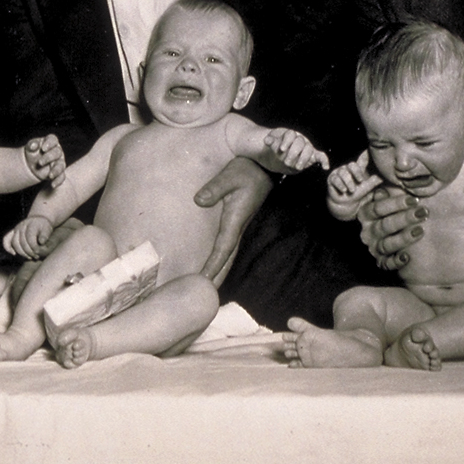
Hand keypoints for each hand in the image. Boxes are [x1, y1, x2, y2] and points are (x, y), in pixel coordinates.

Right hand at [4, 216, 54, 260]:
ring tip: (29, 257)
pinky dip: (8, 247)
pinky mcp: (12, 232)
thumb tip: (41, 242)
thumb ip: (45, 235)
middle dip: (29, 252)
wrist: (39, 220)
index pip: (30, 238)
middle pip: (22, 242)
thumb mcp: (48, 229)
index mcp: (32, 224)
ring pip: (14, 242)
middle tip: (36, 257)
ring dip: (21, 252)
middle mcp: (22, 226)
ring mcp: (16, 229)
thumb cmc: (44, 227)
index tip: (38, 253)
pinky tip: (14, 253)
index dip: (34, 247)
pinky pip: (6, 239)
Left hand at [24, 134, 65, 187]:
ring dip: (56, 171)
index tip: (43, 149)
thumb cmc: (32, 152)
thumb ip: (32, 145)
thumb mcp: (30, 148)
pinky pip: (61, 177)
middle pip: (57, 153)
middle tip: (39, 163)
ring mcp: (60, 162)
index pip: (53, 140)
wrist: (30, 164)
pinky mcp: (59, 173)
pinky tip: (53, 185)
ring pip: (61, 166)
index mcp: (51, 142)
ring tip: (50, 176)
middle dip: (49, 157)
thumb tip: (33, 145)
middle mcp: (57, 151)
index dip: (49, 144)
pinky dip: (58, 181)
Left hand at [194, 157, 272, 284]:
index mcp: (235, 219)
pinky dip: (222, 259)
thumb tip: (198, 201)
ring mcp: (239, 226)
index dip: (214, 265)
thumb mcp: (230, 175)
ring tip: (208, 289)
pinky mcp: (237, 221)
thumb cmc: (246, 169)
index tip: (204, 281)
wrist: (264, 165)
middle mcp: (238, 227)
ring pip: (229, 254)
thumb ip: (215, 188)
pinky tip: (216, 265)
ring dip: (220, 271)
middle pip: (227, 259)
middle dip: (217, 277)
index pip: (223, 248)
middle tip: (205, 298)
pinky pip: (228, 245)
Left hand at [264, 128, 329, 172]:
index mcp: (290, 135)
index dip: (286, 142)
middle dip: (293, 153)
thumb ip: (270, 142)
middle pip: (299, 142)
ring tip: (297, 167)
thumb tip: (266, 140)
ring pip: (309, 149)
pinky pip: (321, 156)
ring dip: (303, 158)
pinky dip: (324, 161)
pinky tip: (325, 167)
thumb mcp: (272, 145)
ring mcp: (307, 147)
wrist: (281, 156)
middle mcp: (300, 139)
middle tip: (287, 162)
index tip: (281, 150)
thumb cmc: (276, 148)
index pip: (290, 135)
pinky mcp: (312, 156)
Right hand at [327, 151, 383, 220]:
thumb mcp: (366, 187)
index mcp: (357, 169)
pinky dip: (340, 185)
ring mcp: (339, 173)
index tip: (368, 150)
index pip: (362, 159)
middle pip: (352, 165)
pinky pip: (335, 179)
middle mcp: (348, 169)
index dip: (365, 154)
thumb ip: (373, 181)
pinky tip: (344, 190)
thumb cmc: (356, 193)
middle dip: (356, 172)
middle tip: (360, 181)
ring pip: (343, 173)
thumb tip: (384, 176)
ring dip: (348, 182)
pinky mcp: (332, 179)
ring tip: (351, 190)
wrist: (345, 203)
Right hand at [357, 185, 426, 271]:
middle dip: (404, 219)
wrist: (390, 233)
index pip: (378, 208)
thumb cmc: (393, 211)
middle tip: (423, 213)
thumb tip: (394, 177)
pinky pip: (386, 264)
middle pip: (384, 226)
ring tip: (420, 231)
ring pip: (386, 244)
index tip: (414, 199)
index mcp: (366, 213)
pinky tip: (407, 257)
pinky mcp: (381, 261)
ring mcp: (374, 247)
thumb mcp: (389, 198)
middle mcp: (368, 231)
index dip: (396, 203)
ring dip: (403, 238)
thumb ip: (390, 189)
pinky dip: (396, 261)